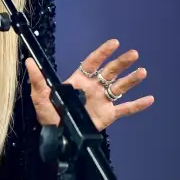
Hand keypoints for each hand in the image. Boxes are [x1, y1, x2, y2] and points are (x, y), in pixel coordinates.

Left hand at [26, 39, 153, 131]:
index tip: (114, 43)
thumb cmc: (49, 115)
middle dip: (122, 63)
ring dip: (131, 80)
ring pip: (120, 87)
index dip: (103, 52)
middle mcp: (93, 88)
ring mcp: (102, 101)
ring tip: (142, 72)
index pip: (93, 62)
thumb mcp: (40, 96)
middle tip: (133, 54)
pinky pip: (125, 109)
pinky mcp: (108, 115)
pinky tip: (149, 99)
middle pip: (110, 72)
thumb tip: (29, 61)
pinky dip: (138, 105)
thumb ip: (38, 79)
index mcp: (79, 81)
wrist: (58, 136)